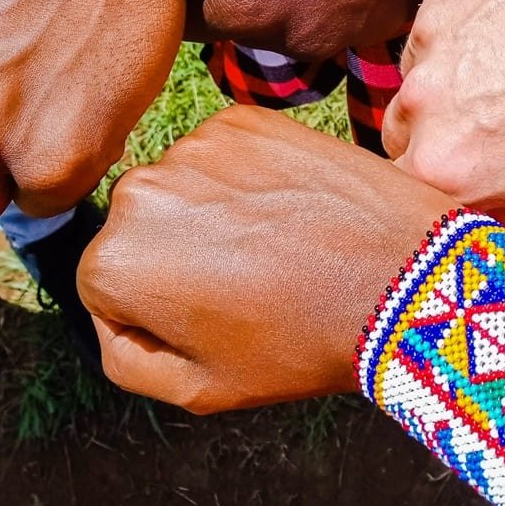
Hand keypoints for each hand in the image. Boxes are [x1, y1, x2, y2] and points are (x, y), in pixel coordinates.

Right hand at [77, 104, 446, 410]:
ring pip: (183, 188)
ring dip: (213, 212)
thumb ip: (127, 358)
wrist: (400, 276)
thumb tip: (110, 317)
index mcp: (114, 261)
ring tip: (277, 247)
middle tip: (249, 284)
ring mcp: (193, 145)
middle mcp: (138, 189)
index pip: (104, 289)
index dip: (158, 314)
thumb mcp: (199, 388)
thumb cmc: (301, 341)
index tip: (215, 320)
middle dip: (179, 256)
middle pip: (141, 230)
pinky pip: (222, 153)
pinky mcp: (241, 117)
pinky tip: (291, 209)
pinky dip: (247, 177)